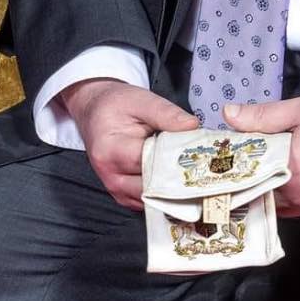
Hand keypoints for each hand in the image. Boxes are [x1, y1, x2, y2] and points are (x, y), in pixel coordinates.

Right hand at [61, 78, 196, 209]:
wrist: (96, 111)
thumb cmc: (116, 105)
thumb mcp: (142, 100)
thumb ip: (167, 114)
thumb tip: (192, 127)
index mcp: (112, 151)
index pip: (152, 164)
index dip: (177, 159)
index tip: (200, 154)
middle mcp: (112, 176)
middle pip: (153, 186)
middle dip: (178, 177)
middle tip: (203, 165)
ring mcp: (116, 189)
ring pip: (153, 198)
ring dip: (173, 187)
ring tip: (192, 171)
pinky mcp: (123, 195)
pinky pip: (148, 200)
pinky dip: (164, 192)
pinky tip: (178, 178)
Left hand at [223, 89, 299, 217]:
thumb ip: (263, 116)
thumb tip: (228, 114)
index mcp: (292, 167)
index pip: (248, 175)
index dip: (231, 169)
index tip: (216, 163)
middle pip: (260, 194)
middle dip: (245, 182)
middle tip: (229, 169)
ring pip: (277, 205)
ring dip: (264, 192)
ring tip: (251, 174)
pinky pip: (296, 210)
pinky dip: (284, 198)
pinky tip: (280, 181)